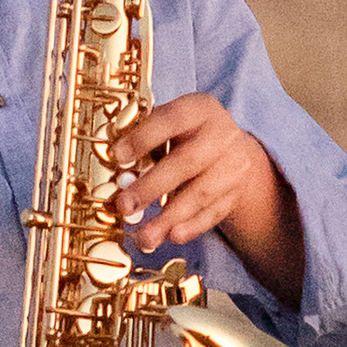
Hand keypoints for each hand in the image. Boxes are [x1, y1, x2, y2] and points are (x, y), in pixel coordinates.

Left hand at [110, 96, 304, 304]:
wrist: (233, 149)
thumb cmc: (188, 134)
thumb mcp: (170, 125)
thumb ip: (144, 137)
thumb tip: (110, 163)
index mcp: (199, 109)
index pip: (171, 120)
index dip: (144, 138)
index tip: (118, 156)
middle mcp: (221, 135)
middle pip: (187, 162)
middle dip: (153, 186)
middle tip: (125, 206)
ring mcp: (232, 166)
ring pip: (201, 194)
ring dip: (169, 218)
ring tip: (144, 237)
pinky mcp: (235, 193)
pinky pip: (213, 213)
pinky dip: (192, 227)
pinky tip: (172, 237)